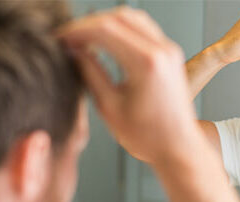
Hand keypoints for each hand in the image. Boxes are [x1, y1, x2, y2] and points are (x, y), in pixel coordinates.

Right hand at [58, 7, 200, 165]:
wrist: (178, 148)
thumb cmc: (148, 137)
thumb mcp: (110, 108)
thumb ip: (90, 74)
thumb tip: (75, 52)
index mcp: (146, 63)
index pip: (105, 29)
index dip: (78, 31)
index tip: (61, 39)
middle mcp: (162, 50)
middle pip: (119, 16)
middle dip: (90, 24)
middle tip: (70, 38)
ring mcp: (170, 50)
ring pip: (133, 18)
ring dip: (106, 23)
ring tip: (86, 39)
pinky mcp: (171, 55)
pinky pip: (144, 29)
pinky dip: (123, 30)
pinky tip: (107, 42)